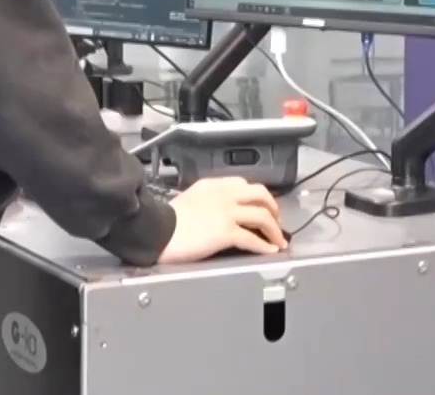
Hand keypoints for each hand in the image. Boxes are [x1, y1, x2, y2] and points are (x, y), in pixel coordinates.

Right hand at [158, 176, 286, 262]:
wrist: (156, 230)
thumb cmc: (167, 219)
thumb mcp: (191, 197)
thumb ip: (209, 198)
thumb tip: (221, 209)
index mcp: (215, 185)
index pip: (245, 185)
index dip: (259, 197)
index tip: (264, 206)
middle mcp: (225, 195)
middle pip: (261, 195)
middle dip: (274, 208)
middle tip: (277, 221)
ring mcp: (227, 213)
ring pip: (262, 216)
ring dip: (274, 230)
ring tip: (278, 239)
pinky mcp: (226, 232)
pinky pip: (252, 238)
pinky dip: (265, 245)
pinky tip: (269, 250)